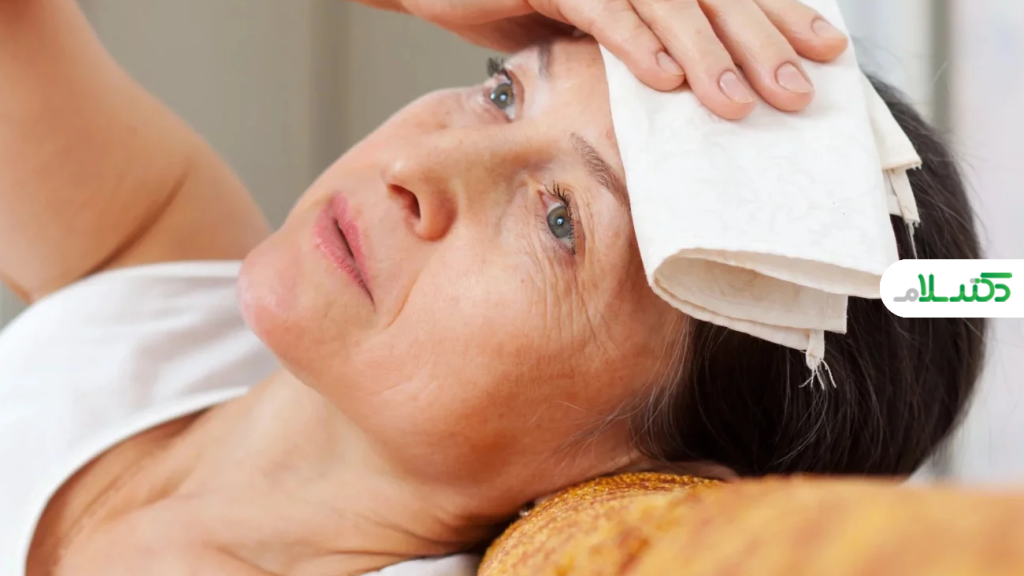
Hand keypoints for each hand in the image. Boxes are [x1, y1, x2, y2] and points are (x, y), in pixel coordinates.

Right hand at [400, 0, 848, 119]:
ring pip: (669, 3)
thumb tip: (700, 87)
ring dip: (707, 54)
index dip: (783, 16)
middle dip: (761, 43)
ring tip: (737, 104)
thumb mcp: (597, 19)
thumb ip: (646, 39)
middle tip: (797, 94)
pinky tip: (664, 81)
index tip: (826, 53)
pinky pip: (601, 10)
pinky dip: (634, 44)